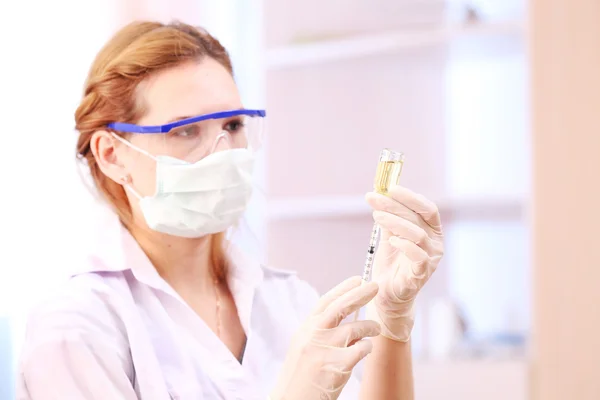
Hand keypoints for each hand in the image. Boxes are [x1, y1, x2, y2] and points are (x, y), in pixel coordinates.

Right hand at [270, 276, 380, 399]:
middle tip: (375, 286)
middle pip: (340, 307)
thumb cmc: (300, 378)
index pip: (325, 302)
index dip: (342, 288)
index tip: (357, 279)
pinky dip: (367, 347)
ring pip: (356, 327)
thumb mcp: (304, 347)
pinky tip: (366, 349)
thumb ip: (321, 331)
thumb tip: (347, 318)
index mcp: (305, 329)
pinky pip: (362, 349)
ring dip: (370, 326)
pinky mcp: (338, 365)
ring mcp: (326, 349)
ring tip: (375, 328)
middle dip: (360, 294)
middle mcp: (314, 335)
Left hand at [365, 185, 443, 341]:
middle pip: (418, 218)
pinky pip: (418, 258)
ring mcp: (431, 260)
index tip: (390, 188)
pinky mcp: (421, 275)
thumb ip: (389, 217)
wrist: (386, 293)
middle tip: (374, 198)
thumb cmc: (392, 262)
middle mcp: (436, 244)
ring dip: (395, 222)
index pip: (427, 208)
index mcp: (431, 231)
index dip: (410, 197)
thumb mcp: (389, 235)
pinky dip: (405, 246)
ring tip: (376, 215)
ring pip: (418, 235)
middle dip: (395, 205)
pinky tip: (392, 240)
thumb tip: (378, 193)